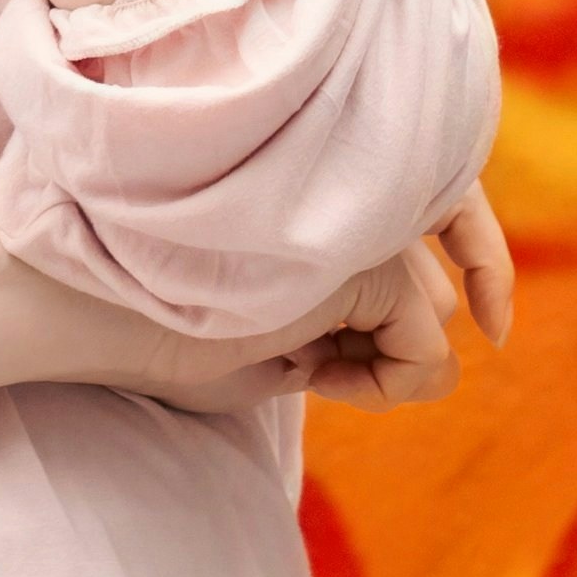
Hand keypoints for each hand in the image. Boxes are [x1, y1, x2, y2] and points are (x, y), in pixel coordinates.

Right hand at [118, 192, 516, 418]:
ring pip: (435, 318)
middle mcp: (353, 191)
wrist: (101, 312)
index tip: (475, 331)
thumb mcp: (271, 332)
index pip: (431, 230)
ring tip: (311, 373)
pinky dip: (391, 385)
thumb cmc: (167, 328)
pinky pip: (431, 347)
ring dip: (389, 371)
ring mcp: (363, 220)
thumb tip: (435, 352)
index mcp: (326, 195)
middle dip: (390, 349)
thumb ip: (338, 324)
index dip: (473, 267)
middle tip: (317, 372)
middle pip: (430, 289)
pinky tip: (319, 378)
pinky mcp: (368, 263)